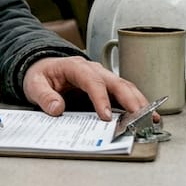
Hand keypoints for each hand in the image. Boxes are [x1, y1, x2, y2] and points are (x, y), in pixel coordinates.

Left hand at [23, 56, 149, 121]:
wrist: (44, 68)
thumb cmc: (41, 75)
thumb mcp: (34, 84)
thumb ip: (44, 96)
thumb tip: (56, 108)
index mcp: (76, 67)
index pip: (92, 81)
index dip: (101, 98)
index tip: (106, 116)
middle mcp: (94, 70)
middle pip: (116, 82)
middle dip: (131, 100)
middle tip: (141, 117)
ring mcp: (103, 78)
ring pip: (126, 87)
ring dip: (139, 102)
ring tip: (151, 118)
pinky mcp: (107, 87)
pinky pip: (125, 94)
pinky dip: (137, 104)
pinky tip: (147, 115)